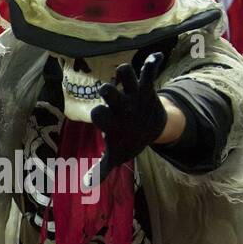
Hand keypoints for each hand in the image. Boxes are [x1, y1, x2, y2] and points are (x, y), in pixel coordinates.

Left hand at [91, 51, 167, 182]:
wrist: (145, 129)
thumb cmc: (126, 142)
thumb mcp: (115, 156)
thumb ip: (101, 169)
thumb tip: (85, 186)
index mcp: (109, 119)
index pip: (99, 114)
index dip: (99, 114)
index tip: (100, 116)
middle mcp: (117, 104)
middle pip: (108, 92)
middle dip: (107, 91)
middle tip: (107, 91)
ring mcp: (130, 94)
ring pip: (125, 76)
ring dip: (126, 73)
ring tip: (126, 71)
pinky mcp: (146, 88)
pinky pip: (148, 72)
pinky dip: (152, 63)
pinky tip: (157, 57)